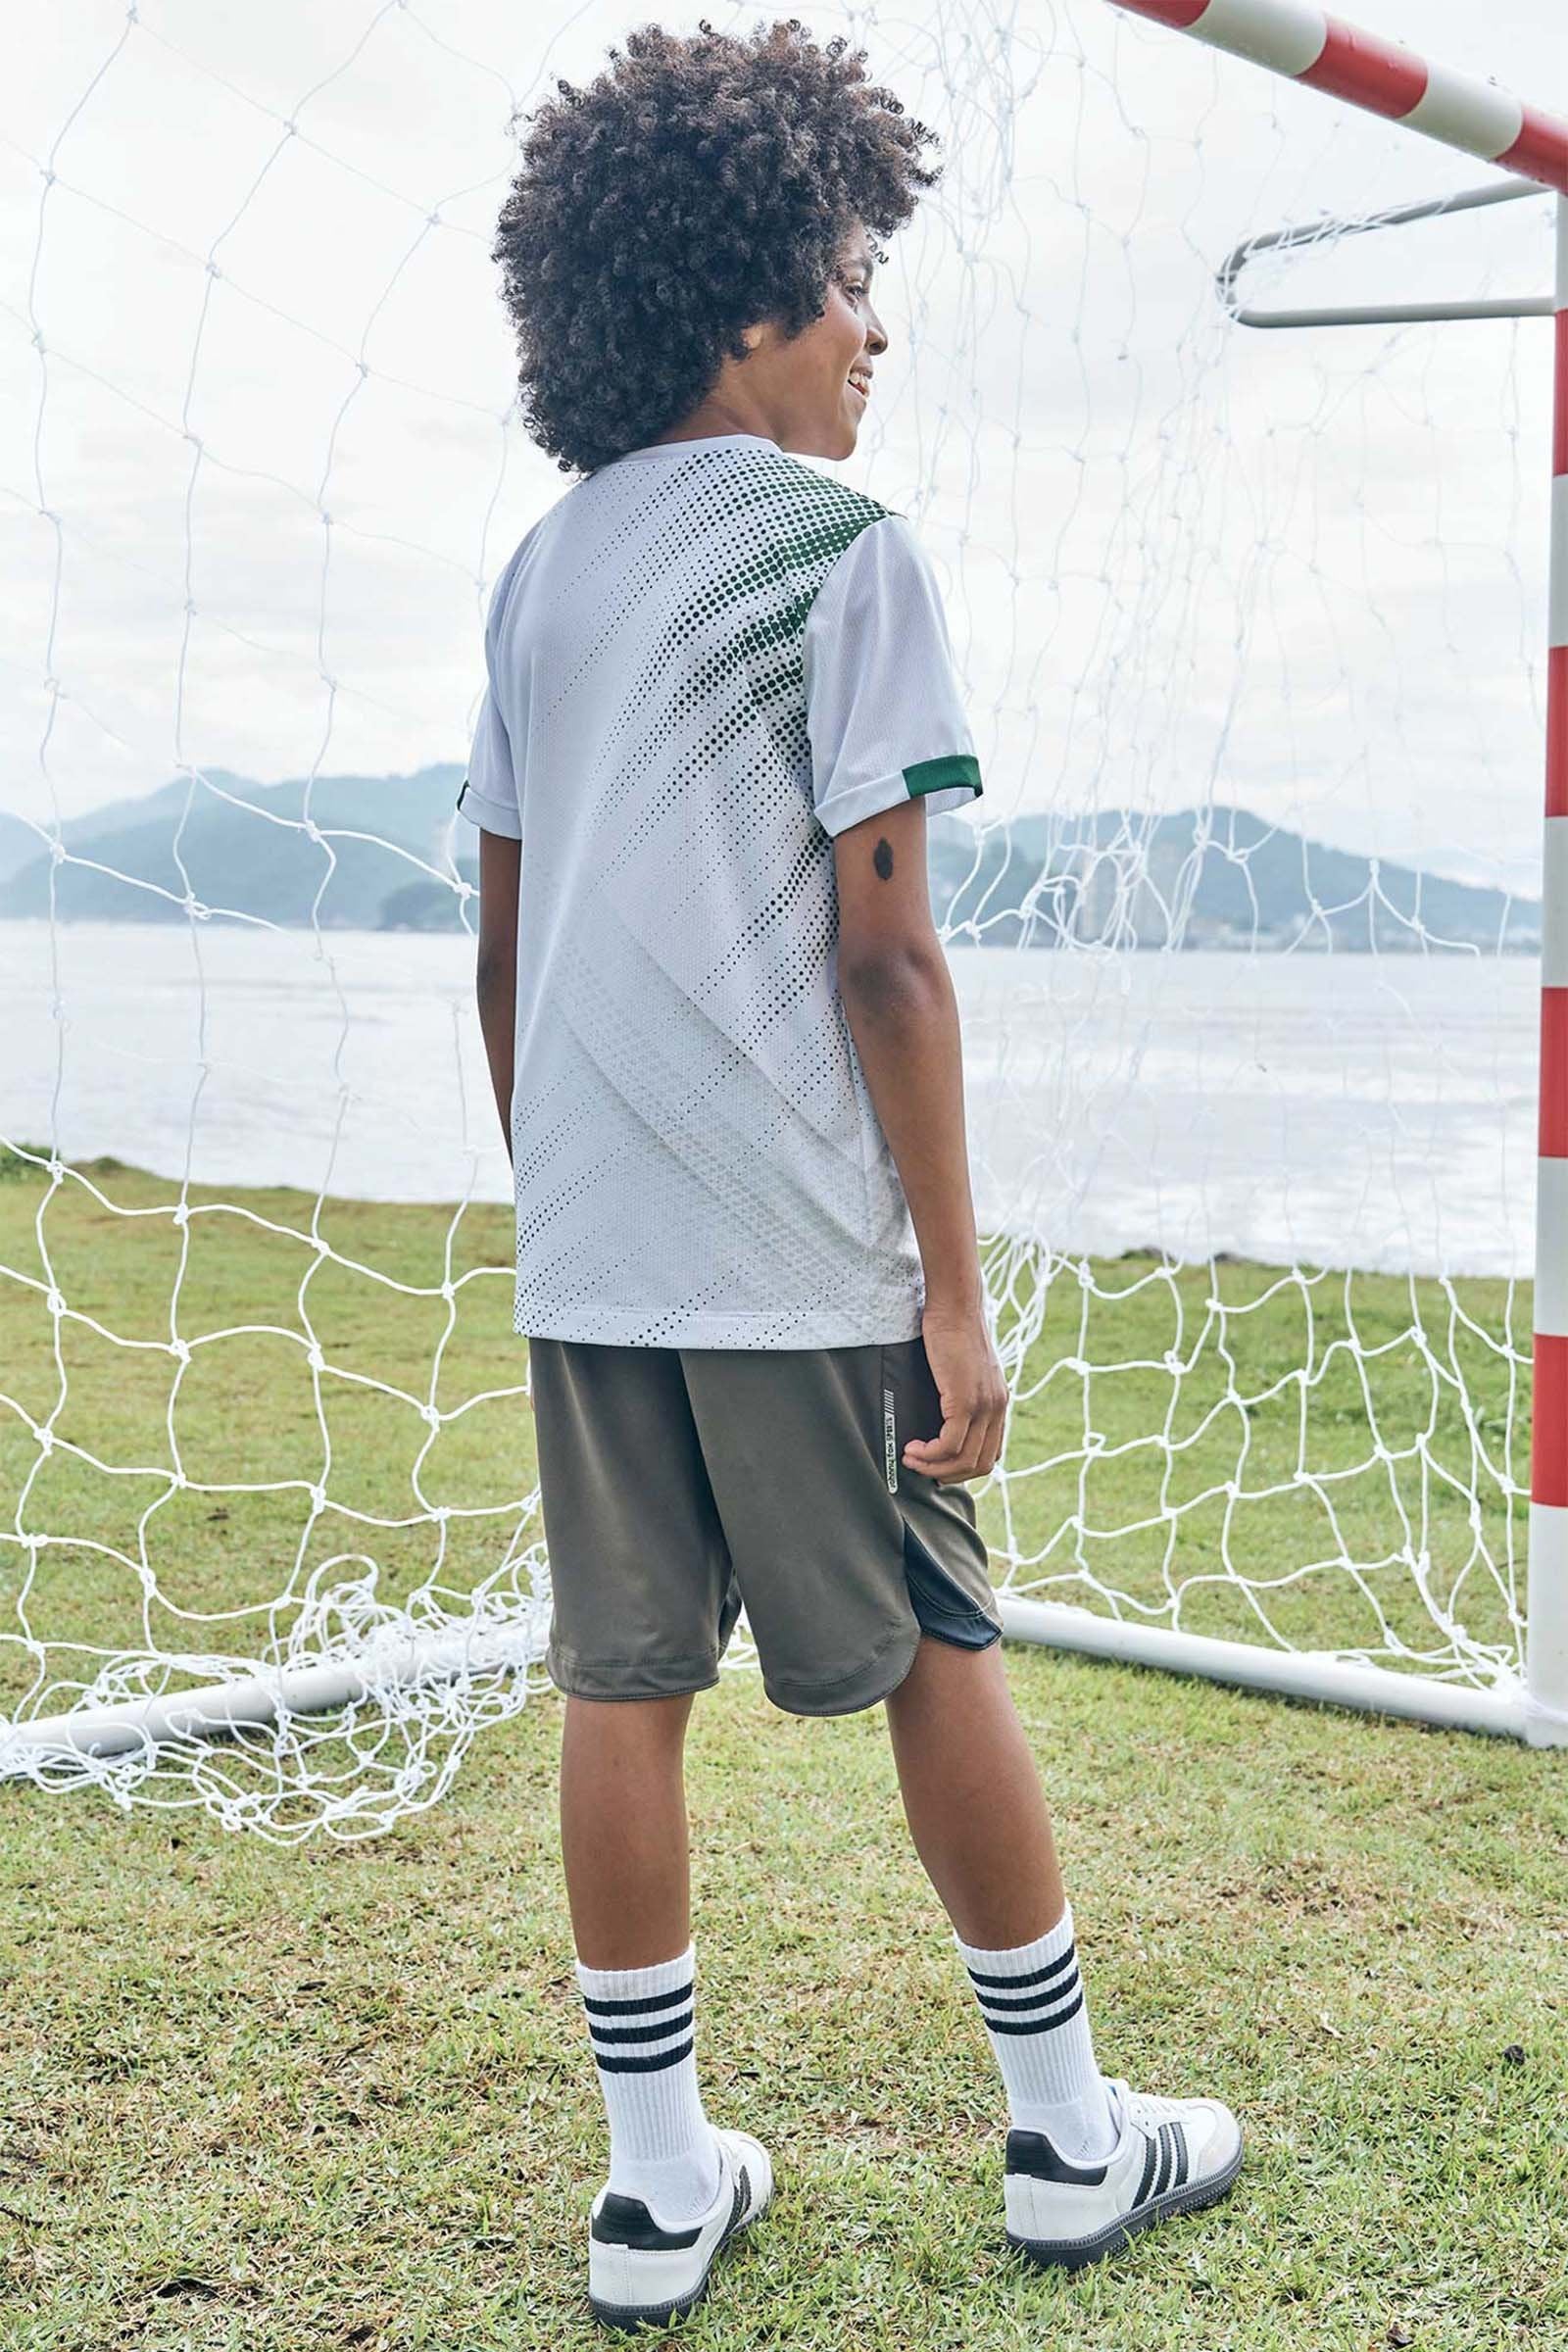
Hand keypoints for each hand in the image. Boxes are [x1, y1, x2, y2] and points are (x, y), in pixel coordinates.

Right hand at [901, 1300, 1008, 1485]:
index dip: (963, 1468)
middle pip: (980, 1465)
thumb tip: (941, 1415)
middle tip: (921, 1467)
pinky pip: (949, 1444)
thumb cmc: (951, 1332)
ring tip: (911, 1458)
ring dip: (934, 1466)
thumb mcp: (963, 1370)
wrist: (955, 1307)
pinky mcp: (965, 1401)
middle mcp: (996, 1408)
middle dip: (948, 1474)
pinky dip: (929, 1453)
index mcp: (998, 1403)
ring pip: (964, 1459)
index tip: (938, 1465)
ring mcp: (983, 1406)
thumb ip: (961, 1393)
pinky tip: (912, 1447)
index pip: (990, 1454)